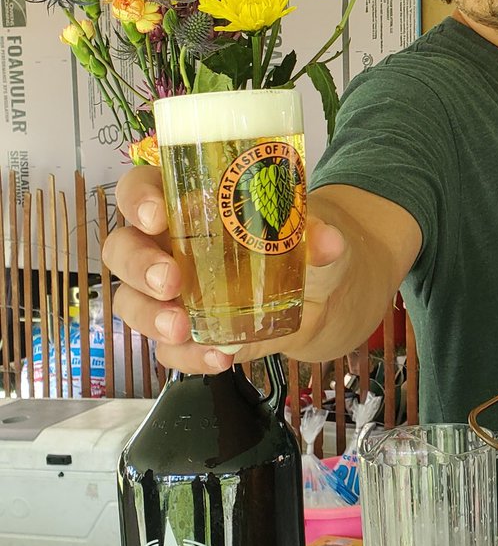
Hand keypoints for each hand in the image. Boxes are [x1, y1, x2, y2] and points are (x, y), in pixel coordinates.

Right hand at [103, 165, 348, 372]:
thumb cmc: (298, 241)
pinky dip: (187, 355)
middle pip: (122, 248)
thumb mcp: (311, 231)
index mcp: (186, 200)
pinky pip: (167, 346)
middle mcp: (165, 243)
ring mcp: (168, 291)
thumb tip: (328, 242)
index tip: (158, 215)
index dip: (138, 197)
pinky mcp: (183, 330)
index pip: (141, 187)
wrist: (318, 291)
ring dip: (150, 317)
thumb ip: (317, 233)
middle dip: (138, 266)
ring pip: (130, 301)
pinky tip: (219, 358)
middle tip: (171, 281)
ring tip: (182, 328)